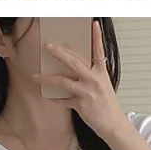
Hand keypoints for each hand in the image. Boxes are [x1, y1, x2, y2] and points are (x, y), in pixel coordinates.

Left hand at [38, 20, 126, 143]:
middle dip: (60, 53)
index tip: (94, 25)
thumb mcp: (103, 85)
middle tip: (49, 46)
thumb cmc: (108, 105)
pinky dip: (55, 98)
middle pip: (74, 62)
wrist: (114, 125)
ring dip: (48, 78)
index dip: (97, 37)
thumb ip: (91, 75)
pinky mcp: (80, 105)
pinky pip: (63, 100)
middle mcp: (94, 80)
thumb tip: (76, 67)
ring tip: (36, 76)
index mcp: (102, 73)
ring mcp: (87, 92)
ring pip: (64, 81)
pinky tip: (48, 96)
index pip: (99, 52)